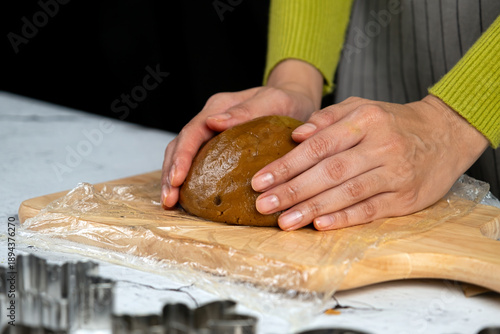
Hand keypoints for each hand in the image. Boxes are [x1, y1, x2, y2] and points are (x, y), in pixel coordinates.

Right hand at [161, 60, 323, 207]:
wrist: (296, 101)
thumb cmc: (286, 101)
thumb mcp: (273, 102)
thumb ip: (245, 111)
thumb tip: (214, 122)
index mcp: (218, 107)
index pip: (192, 132)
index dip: (181, 157)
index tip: (176, 179)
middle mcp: (210, 121)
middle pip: (179, 146)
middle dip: (170, 173)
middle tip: (168, 200)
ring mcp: (211, 135)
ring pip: (183, 156)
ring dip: (173, 179)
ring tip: (171, 203)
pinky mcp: (217, 148)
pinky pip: (198, 164)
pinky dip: (188, 181)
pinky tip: (186, 199)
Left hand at [251, 95, 488, 230]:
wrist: (446, 133)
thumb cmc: (394, 121)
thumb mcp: (363, 107)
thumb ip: (328, 118)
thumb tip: (296, 135)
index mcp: (365, 121)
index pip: (319, 146)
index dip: (287, 165)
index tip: (261, 180)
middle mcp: (380, 147)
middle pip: (329, 172)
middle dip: (292, 190)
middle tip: (263, 204)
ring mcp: (395, 174)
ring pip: (347, 193)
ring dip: (312, 209)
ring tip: (283, 221)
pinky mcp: (406, 198)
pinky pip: (371, 210)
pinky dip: (344, 218)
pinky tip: (320, 225)